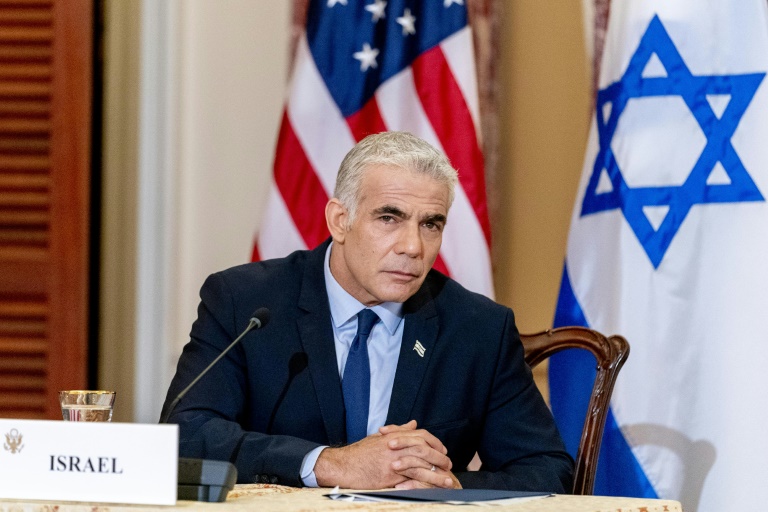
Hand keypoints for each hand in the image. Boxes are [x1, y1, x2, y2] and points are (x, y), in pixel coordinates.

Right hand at [314, 420, 451, 488]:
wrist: (342, 465)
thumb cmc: (358, 453)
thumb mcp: (378, 438)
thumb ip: (397, 430)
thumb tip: (413, 424)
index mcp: (394, 436)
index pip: (420, 435)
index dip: (434, 442)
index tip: (442, 449)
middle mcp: (395, 446)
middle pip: (424, 448)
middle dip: (439, 457)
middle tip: (448, 464)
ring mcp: (393, 460)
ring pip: (421, 464)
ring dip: (437, 473)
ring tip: (448, 479)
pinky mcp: (390, 475)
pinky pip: (412, 478)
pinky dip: (425, 483)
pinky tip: (433, 488)